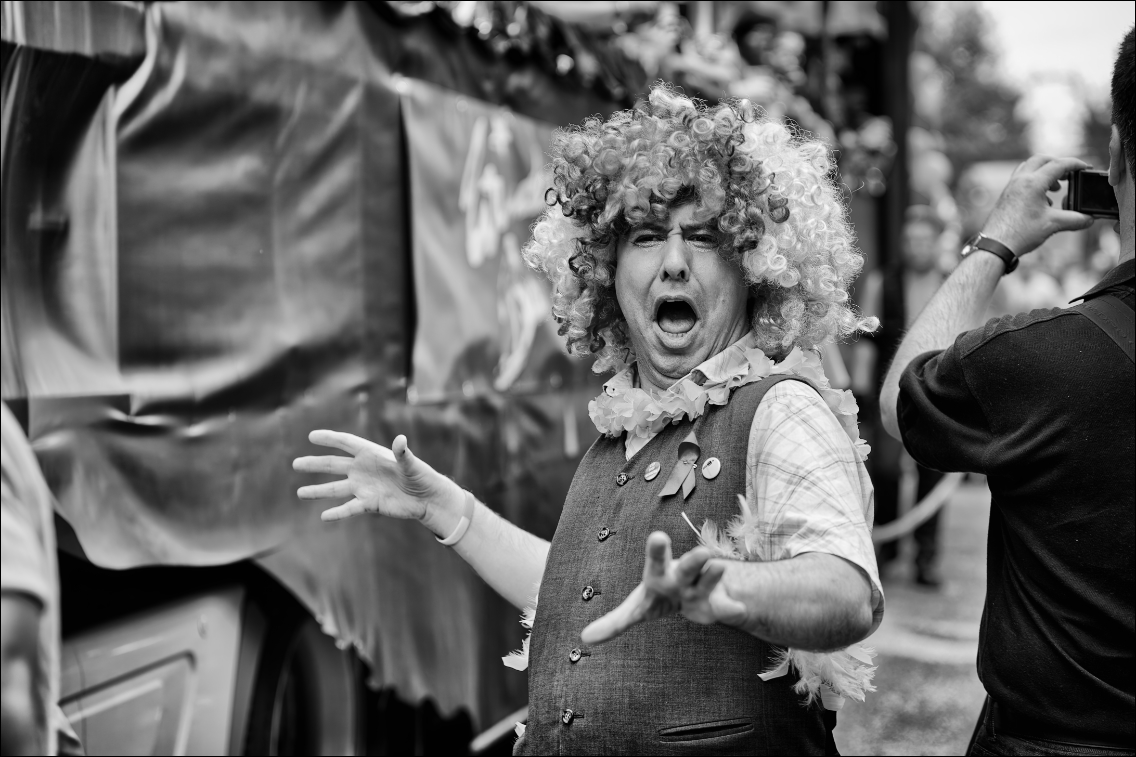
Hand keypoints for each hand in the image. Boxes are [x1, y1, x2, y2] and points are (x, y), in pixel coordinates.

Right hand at [293, 431, 462, 526]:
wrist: (427, 498)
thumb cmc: (421, 476)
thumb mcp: (412, 464)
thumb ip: (403, 453)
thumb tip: (400, 440)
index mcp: (371, 454)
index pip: (346, 443)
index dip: (329, 438)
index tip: (311, 436)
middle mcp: (363, 469)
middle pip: (334, 465)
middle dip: (315, 464)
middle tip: (295, 464)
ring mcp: (364, 487)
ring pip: (336, 488)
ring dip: (318, 491)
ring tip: (299, 493)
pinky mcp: (369, 503)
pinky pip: (349, 508)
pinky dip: (337, 512)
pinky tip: (323, 516)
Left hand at [579, 532, 746, 644]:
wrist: (702, 593)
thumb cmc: (663, 597)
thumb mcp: (638, 609)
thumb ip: (614, 622)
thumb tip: (584, 638)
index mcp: (660, 575)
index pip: (656, 559)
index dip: (657, 550)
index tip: (658, 536)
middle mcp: (684, 576)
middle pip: (687, 566)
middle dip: (691, 559)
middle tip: (699, 551)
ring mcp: (704, 588)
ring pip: (711, 577)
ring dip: (713, 573)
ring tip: (716, 564)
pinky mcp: (722, 605)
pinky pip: (729, 608)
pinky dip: (732, 609)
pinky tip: (738, 610)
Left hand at [981, 155, 1094, 256]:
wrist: (995, 245)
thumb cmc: (1020, 234)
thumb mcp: (1052, 225)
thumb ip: (1075, 220)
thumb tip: (1089, 219)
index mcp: (1033, 183)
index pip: (1058, 165)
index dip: (1075, 164)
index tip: (1085, 167)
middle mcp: (1020, 180)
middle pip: (1041, 160)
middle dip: (1058, 164)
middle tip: (1070, 174)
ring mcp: (1010, 187)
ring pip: (1029, 168)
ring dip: (1045, 172)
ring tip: (1056, 188)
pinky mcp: (1005, 196)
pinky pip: (1021, 180)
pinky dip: (1034, 182)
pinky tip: (1042, 200)